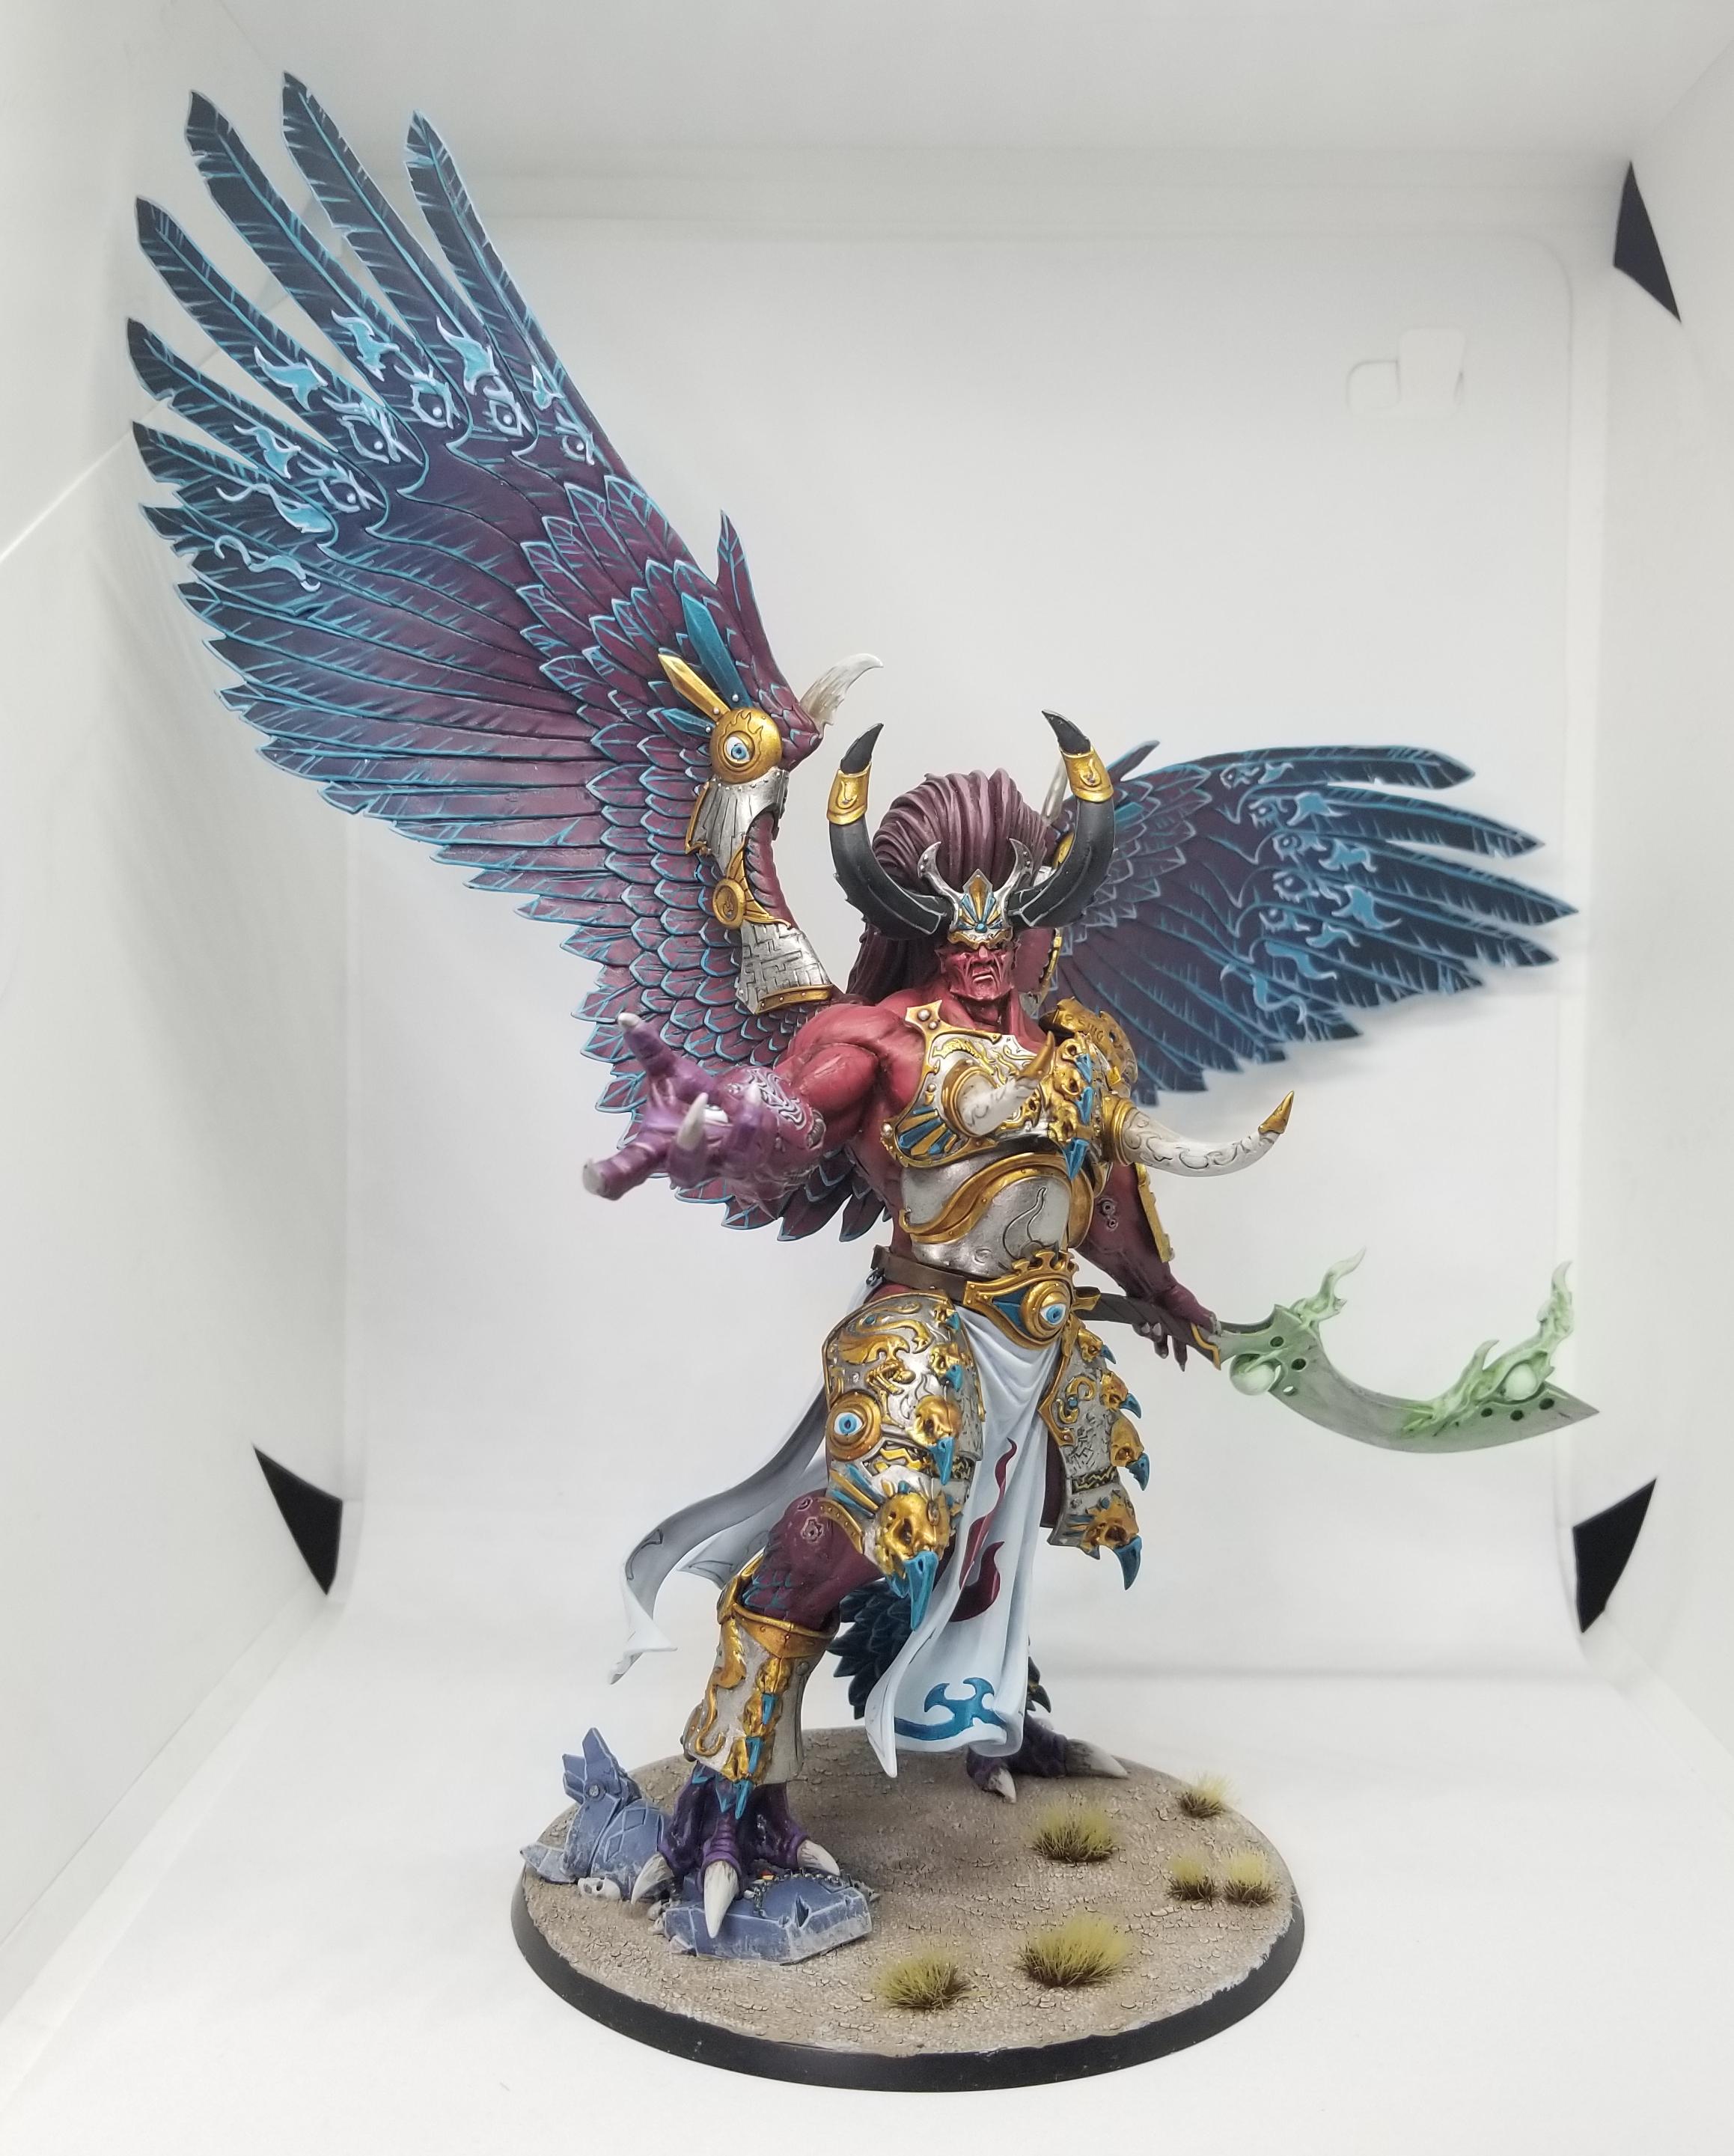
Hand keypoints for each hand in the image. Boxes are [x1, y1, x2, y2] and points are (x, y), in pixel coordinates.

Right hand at [581, 1015, 816, 1202]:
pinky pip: (758, 1144)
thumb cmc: (696, 1104)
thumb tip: (625, 1018)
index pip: (628, 1170)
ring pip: (733, 1161)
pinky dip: (757, 1117)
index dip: (607, 1177)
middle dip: (690, 1142)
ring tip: (748, 1094)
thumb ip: (649, 1052)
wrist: (740, 1123)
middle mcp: (689, 1163)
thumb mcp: (670, 1076)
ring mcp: (723, 1165)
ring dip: (741, 1127)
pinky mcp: (751, 1159)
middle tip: (698, 1104)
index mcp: (657, 1147)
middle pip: (684, 1172)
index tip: (590, 1169)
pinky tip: (754, 1094)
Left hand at [1132, 1278, 1216, 1370]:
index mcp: (1182, 1322)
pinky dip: (1144, 1328)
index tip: (1182, 1366)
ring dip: (1156, 1337)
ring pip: (1154, 1337)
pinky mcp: (1141, 1318)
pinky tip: (1147, 1324)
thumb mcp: (1193, 1308)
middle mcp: (1168, 1323)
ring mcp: (1154, 1320)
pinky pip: (1142, 1330)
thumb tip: (1218, 1331)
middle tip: (1166, 1355)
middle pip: (1168, 1343)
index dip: (1182, 1354)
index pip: (1185, 1341)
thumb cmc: (1175, 1296)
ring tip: (1157, 1329)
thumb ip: (1205, 1320)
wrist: (1154, 1284)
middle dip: (1166, 1350)